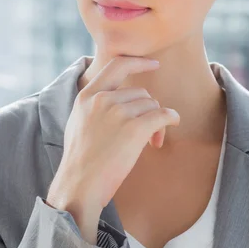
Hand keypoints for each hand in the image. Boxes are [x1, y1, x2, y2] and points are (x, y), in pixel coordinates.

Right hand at [55, 55, 179, 211]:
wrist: (80, 185)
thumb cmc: (80, 161)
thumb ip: (92, 106)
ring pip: (152, 105)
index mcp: (87, 96)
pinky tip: (172, 124)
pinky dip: (172, 118)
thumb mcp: (77, 123)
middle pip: (140, 93)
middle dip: (148, 109)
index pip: (116, 66)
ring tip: (150, 141)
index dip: (138, 62)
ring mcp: (118, 113)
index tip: (154, 63)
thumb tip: (112, 97)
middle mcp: (102, 100)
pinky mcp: (134, 129)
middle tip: (148, 132)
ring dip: (156, 121)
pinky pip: (164, 114)